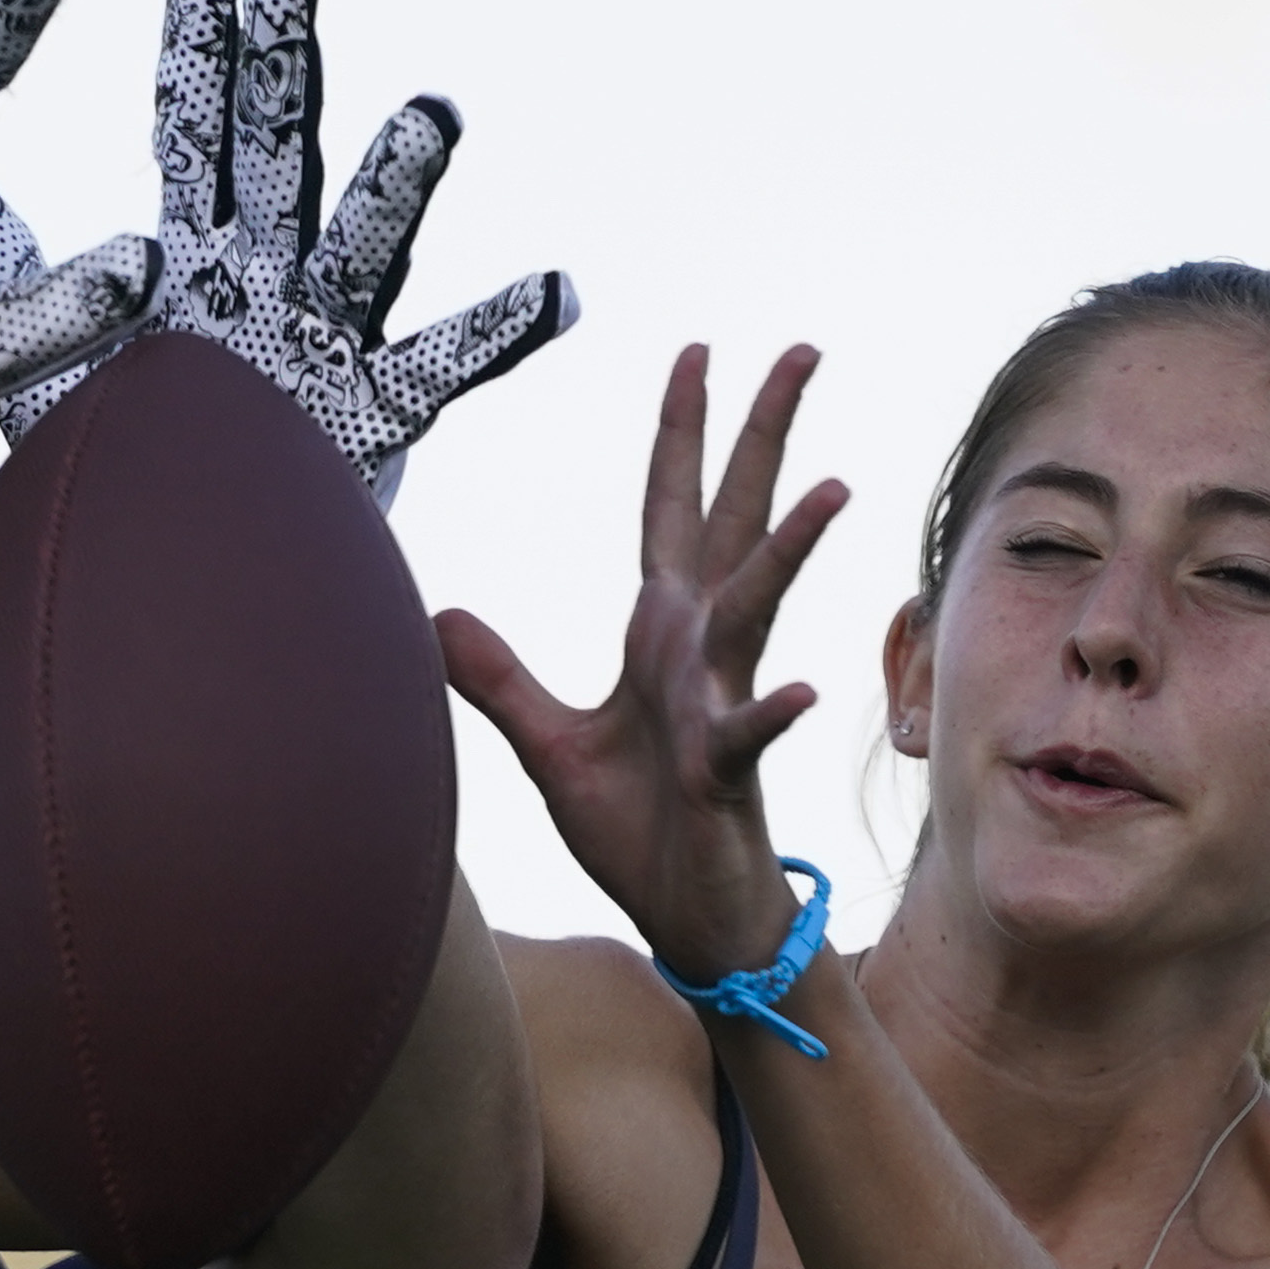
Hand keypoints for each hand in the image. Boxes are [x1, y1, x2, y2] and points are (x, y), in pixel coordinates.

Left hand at [0, 0, 578, 495]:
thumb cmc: (118, 474)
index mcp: (193, 261)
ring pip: (366, 242)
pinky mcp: (370, 417)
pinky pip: (441, 369)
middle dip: (281, 65)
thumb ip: (12, 266)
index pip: (193, 129)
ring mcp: (326, 341)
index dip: (198, 47)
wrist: (171, 585)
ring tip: (432, 110)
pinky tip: (557, 289)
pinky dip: (498, 332)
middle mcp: (267, 281)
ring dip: (399, 180)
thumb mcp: (40, 355)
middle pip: (278, 151)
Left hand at [436, 345, 847, 985]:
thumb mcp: (551, 744)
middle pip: (733, 519)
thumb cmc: (638, 832)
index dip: (681, 431)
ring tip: (830, 487)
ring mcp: (720, 703)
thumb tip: (439, 616)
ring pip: (755, 608)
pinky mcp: (724, 773)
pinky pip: (749, 734)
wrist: (689, 917)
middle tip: (801, 352)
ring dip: (788, 550)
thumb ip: (498, 679)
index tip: (698, 351)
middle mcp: (700, 649)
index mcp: (661, 631)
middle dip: (763, 435)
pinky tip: (800, 692)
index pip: (671, 507)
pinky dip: (772, 713)